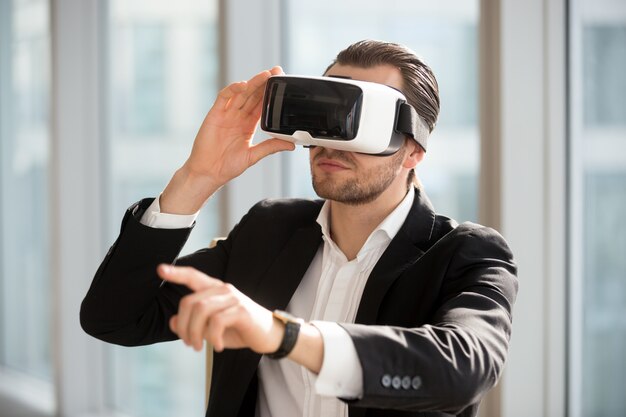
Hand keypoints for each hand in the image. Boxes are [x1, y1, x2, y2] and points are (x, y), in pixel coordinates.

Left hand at [157, 264, 282, 352]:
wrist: (269, 335)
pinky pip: (216, 322)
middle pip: (190, 301)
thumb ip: (192, 324)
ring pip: (201, 311)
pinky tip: (218, 347)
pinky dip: (212, 338)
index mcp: (215, 289)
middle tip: (189, 344)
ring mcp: (233, 298)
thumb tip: (172, 322)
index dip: (176, 273)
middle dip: (183, 326)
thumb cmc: (239, 329)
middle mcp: (223, 289)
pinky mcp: (241, 310)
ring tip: (199, 347)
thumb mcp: (212, 329)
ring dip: (195, 333)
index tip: (159, 269)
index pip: (193, 276)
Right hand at [160, 66, 294, 213]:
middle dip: (264, 83)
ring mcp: (226, 114)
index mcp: (247, 125)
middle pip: (253, 96)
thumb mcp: (253, 155)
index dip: (271, 95)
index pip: (261, 105)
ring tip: (265, 75)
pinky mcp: (214, 114)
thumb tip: (290, 144)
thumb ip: (270, 147)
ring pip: (241, 94)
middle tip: (276, 72)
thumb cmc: (227, 166)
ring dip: (253, 83)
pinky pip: (224, 98)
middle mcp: (237, 117)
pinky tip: (243, 85)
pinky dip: (232, 90)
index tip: (281, 85)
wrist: (208, 172)